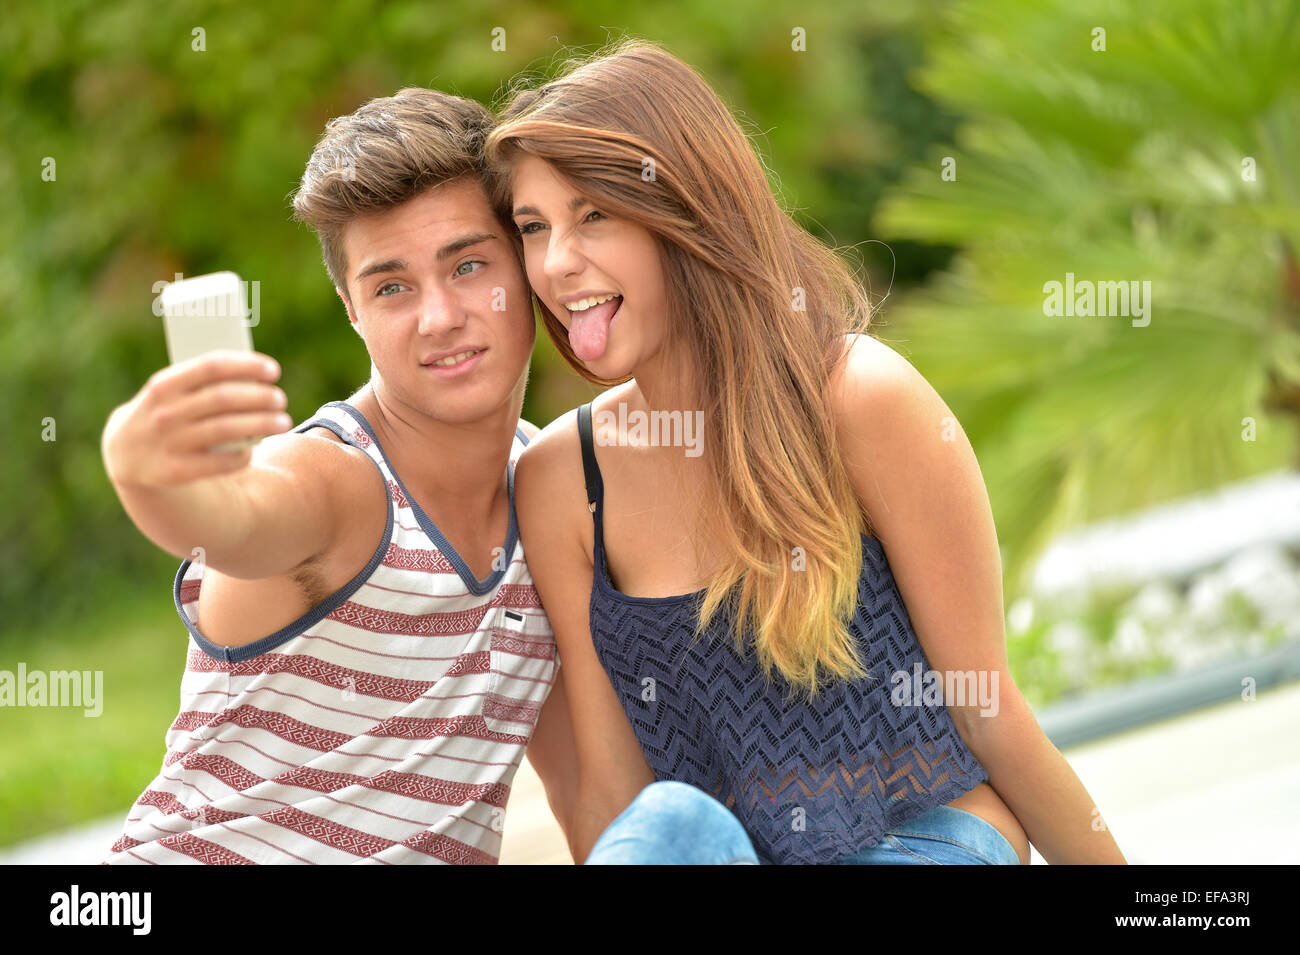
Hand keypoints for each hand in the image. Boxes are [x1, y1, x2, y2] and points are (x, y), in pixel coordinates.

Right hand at [102, 350, 290, 487]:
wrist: (125, 453)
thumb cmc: (164, 413)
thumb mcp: (169, 391)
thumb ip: (202, 382)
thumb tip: (256, 378)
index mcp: (164, 385)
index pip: (212, 366)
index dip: (247, 366)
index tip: (273, 371)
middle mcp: (165, 412)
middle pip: (224, 398)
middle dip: (260, 397)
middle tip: (280, 399)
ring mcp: (169, 442)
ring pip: (226, 430)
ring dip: (261, 424)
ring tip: (283, 422)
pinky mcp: (175, 471)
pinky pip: (219, 463)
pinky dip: (242, 456)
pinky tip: (252, 451)